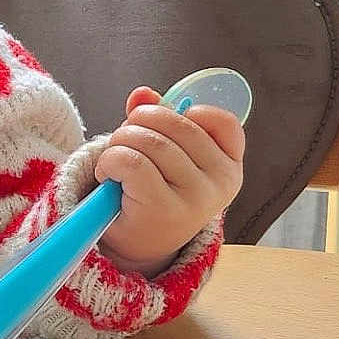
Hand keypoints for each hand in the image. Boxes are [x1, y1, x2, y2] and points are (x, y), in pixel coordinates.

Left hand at [92, 85, 245, 274]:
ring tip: (115, 163)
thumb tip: (142, 94)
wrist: (138, 244)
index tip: (164, 129)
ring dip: (118, 144)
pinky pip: (130, 162)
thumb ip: (157, 119)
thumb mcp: (162, 154)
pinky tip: (110, 177)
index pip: (223, 122)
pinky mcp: (165, 210)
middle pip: (174, 123)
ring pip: (149, 141)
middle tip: (124, 142)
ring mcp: (197, 198)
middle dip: (138, 123)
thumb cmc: (152, 191)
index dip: (186, 115)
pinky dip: (109, 162)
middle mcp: (221, 181)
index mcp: (228, 165)